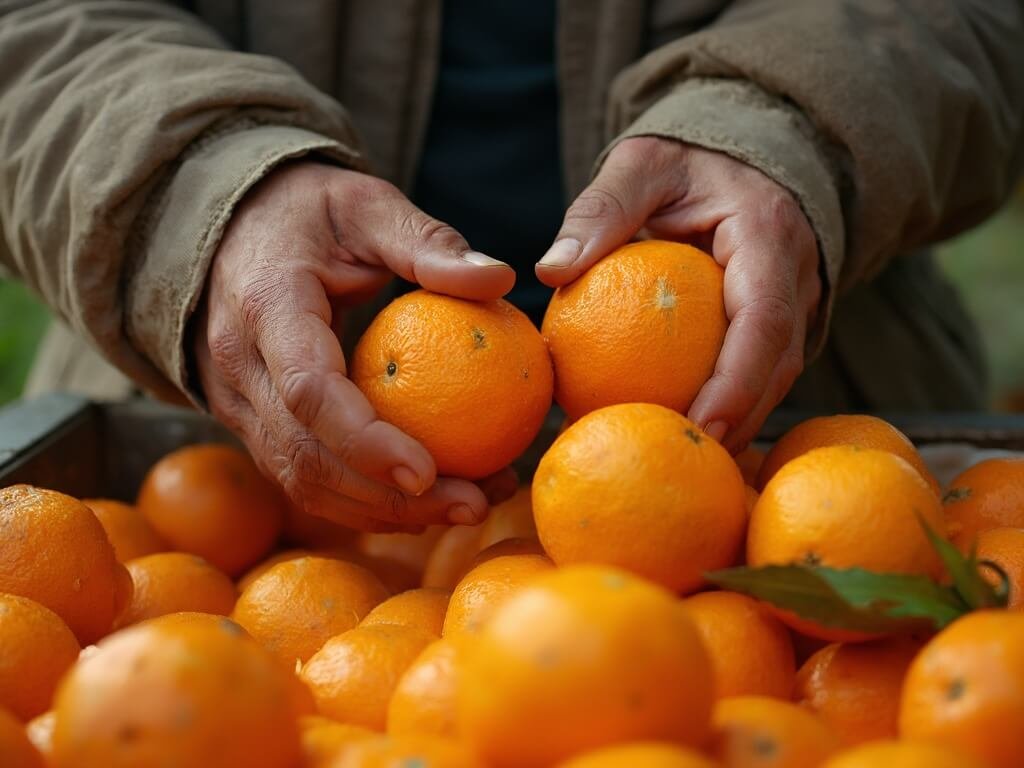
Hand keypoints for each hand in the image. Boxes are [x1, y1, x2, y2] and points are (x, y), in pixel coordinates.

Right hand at [194, 162, 516, 531]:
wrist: (226, 226)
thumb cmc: (307, 212)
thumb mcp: (367, 206)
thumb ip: (427, 242)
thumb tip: (502, 278)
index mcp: (265, 305)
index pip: (308, 391)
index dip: (365, 441)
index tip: (430, 470)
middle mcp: (239, 366)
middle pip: (307, 457)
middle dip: (391, 497)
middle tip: (476, 504)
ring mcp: (236, 402)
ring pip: (301, 481)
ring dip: (383, 511)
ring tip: (467, 507)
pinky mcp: (251, 422)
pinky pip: (302, 476)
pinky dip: (362, 500)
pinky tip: (425, 499)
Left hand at [537, 137, 820, 451]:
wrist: (742, 151)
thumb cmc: (687, 158)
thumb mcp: (641, 164)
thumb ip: (601, 209)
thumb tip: (550, 270)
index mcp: (768, 236)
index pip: (764, 320)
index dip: (738, 380)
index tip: (701, 425)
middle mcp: (798, 275)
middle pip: (779, 363)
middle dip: (741, 419)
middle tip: (687, 463)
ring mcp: (797, 300)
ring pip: (778, 375)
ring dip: (739, 421)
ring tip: (685, 460)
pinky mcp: (781, 319)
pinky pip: (762, 369)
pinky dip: (732, 403)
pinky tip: (685, 429)